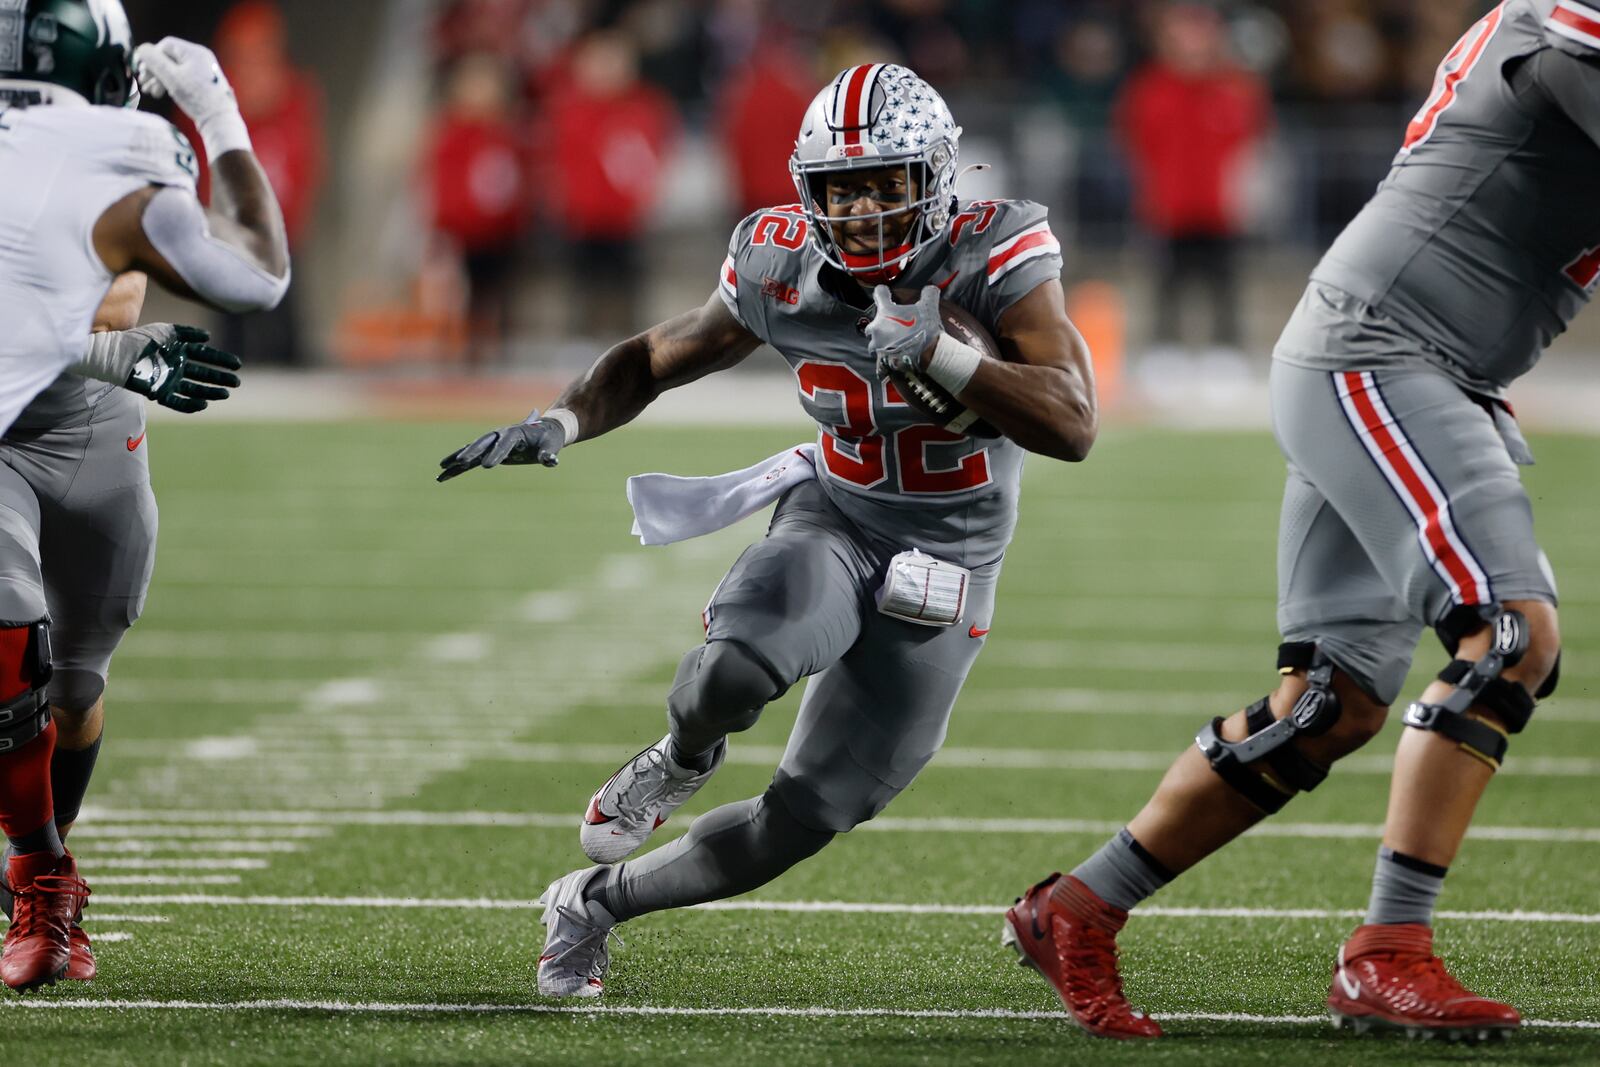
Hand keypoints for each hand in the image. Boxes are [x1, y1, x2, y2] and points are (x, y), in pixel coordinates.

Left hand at [123, 325, 241, 413]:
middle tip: (236, 382)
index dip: (221, 360)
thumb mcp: (163, 331)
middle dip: (221, 378)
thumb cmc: (138, 339)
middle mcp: (177, 367)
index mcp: (180, 352)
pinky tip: (203, 404)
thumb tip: (208, 337)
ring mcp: (169, 381)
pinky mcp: (159, 393)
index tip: (236, 364)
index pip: (206, 356)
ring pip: (195, 389)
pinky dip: (190, 405)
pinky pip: (178, 402)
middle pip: (204, 374)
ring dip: (211, 392)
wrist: (115, 354)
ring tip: (225, 394)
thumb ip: (186, 332)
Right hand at [133, 38, 238, 126]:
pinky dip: (171, 84)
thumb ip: (154, 61)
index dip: (151, 56)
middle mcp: (201, 58)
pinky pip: (183, 78)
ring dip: (160, 79)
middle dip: (155, 71)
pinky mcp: (204, 83)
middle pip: (170, 57)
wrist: (219, 120)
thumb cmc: (197, 98)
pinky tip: (162, 93)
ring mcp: (203, 70)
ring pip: (175, 69)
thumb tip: (141, 49)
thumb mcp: (171, 77)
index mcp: (195, 52)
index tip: (143, 72)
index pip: (166, 45)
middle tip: (143, 84)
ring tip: (151, 92)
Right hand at [437, 413, 566, 481]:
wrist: (546, 430)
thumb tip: (551, 461)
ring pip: (472, 450)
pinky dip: (458, 467)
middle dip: (471, 453)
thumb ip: (549, 453)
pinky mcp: (489, 451)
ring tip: (441, 468)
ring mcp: (492, 442)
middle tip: (461, 462)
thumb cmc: (550, 438)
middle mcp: (500, 434)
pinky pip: (471, 459)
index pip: (504, 444)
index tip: (487, 466)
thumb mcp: (552, 445)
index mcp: (515, 432)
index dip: (496, 454)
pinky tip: (444, 475)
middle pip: (482, 443)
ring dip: (457, 459)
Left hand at [867, 284, 942, 380]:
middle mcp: (877, 328)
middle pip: (872, 324)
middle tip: (893, 328)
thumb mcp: (929, 307)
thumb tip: (931, 288)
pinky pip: (879, 362)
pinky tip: (893, 361)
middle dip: (881, 326)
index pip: (879, 294)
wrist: (926, 355)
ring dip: (881, 344)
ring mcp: (877, 345)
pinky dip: (884, 362)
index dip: (883, 293)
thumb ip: (929, 294)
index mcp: (886, 311)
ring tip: (894, 346)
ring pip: (873, 344)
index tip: (885, 294)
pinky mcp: (880, 361)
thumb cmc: (924, 331)